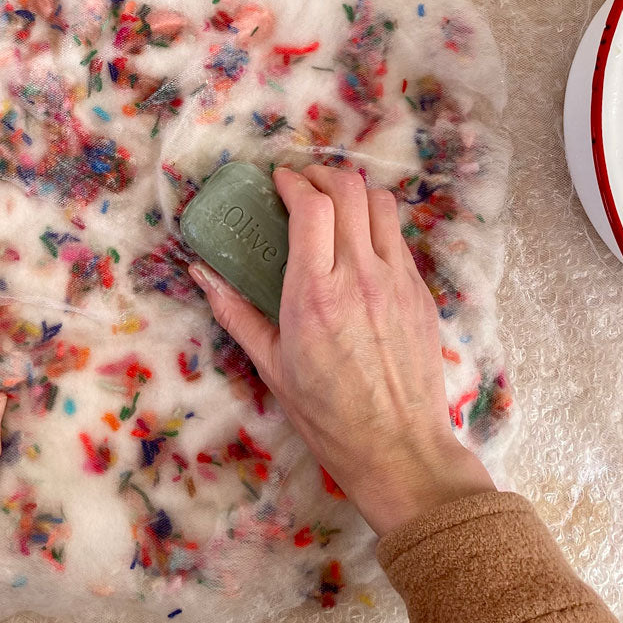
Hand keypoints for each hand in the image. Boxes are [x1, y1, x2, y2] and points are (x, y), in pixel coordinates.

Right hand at [189, 166, 493, 536]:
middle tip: (303, 183)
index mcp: (314, 293)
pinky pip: (398, 238)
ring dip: (354, 192)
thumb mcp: (271, 365)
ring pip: (381, 204)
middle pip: (348, 190)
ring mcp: (396, 281)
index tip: (279, 181)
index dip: (293, 181)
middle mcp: (359, 276)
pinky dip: (376, 224)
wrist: (398, 448)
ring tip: (335, 203)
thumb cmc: (327, 414)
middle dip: (322, 174)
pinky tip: (360, 243)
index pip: (311, 206)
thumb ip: (235, 313)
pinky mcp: (420, 293)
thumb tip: (202, 274)